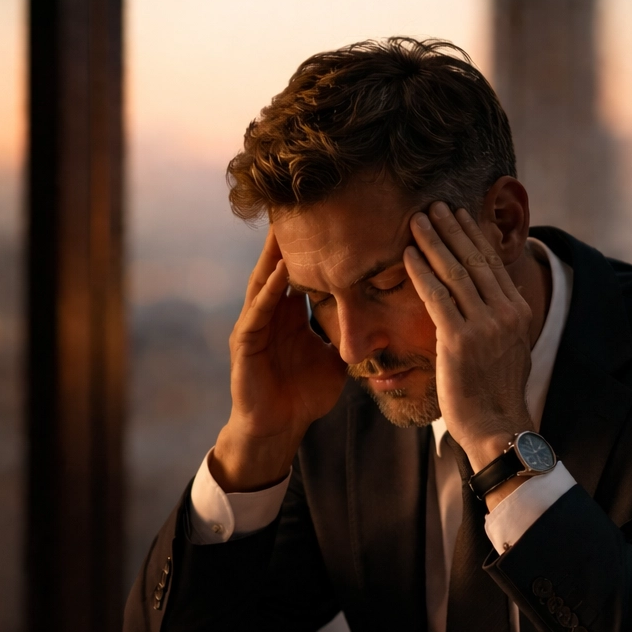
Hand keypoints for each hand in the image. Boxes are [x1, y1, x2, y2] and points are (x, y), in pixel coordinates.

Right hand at [210, 228, 347, 491]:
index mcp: (290, 315)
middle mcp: (270, 314)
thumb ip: (351, 336)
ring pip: (264, 282)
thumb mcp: (335, 358)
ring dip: (275, 255)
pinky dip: (270, 292)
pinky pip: (257, 312)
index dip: (313, 246)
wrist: (278, 429)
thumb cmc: (303, 396)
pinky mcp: (244, 345)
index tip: (330, 216)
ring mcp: (254, 327)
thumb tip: (387, 322)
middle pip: (279, 266)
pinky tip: (281, 272)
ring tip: (286, 225)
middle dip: (288, 238)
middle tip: (302, 202)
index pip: (301, 271)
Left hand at [404, 203, 536, 475]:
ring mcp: (484, 326)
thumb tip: (489, 298)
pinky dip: (421, 272)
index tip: (457, 215)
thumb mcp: (508, 347)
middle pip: (474, 259)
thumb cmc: (495, 392)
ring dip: (433, 241)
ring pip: (455, 272)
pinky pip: (437, 297)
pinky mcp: (459, 340)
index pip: (491, 263)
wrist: (497, 427)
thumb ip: (499, 319)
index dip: (472, 236)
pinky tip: (408, 255)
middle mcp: (505, 313)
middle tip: (434, 205)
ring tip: (417, 220)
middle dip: (452, 229)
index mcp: (517, 311)